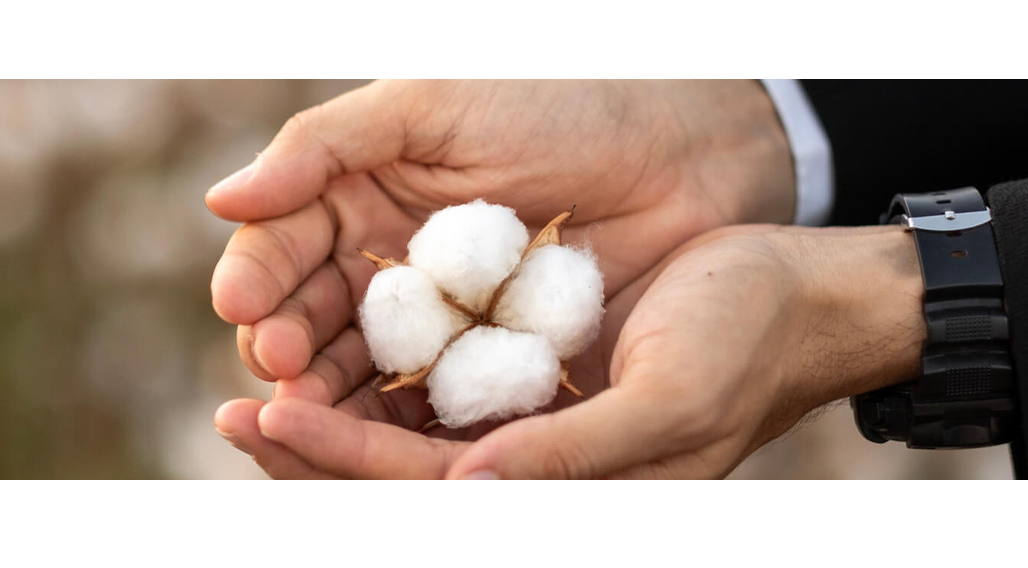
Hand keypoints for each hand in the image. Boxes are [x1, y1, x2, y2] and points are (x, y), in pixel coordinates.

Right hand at [209, 81, 795, 476]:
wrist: (682, 147)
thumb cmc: (556, 102)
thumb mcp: (430, 104)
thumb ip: (323, 147)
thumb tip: (223, 201)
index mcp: (359, 199)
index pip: (284, 248)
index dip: (259, 279)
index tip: (245, 305)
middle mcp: (388, 267)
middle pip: (310, 322)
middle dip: (285, 346)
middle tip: (279, 365)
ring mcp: (439, 324)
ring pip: (361, 374)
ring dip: (328, 398)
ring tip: (308, 413)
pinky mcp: (489, 370)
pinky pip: (432, 404)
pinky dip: (400, 423)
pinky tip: (379, 436)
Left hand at [221, 225, 926, 478]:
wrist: (796, 298)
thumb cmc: (745, 345)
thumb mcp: (668, 402)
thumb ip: (572, 457)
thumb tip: (468, 492)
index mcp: (563, 497)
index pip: (426, 493)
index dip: (342, 463)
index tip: (267, 419)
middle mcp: (532, 475)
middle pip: (398, 480)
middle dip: (314, 456)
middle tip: (231, 414)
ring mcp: (526, 434)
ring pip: (405, 441)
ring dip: (333, 419)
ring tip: (260, 382)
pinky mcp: (528, 389)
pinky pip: (436, 396)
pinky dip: (378, 379)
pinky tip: (331, 348)